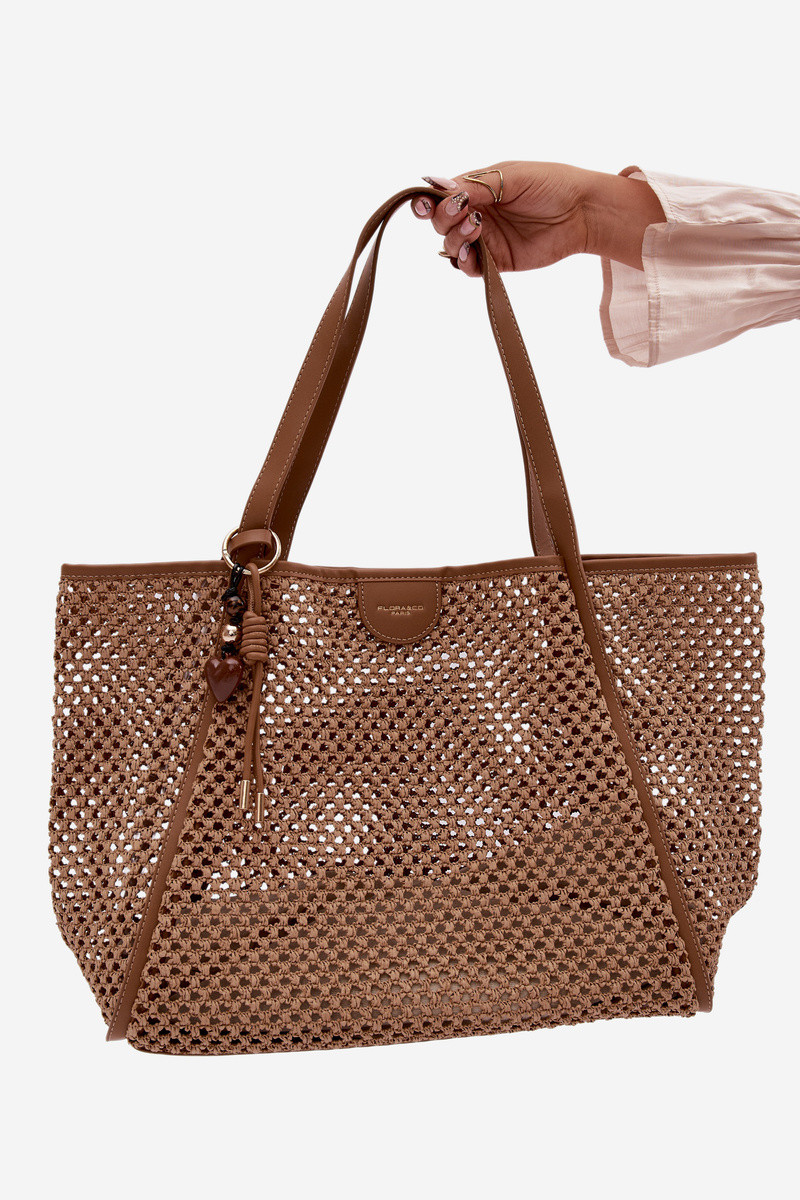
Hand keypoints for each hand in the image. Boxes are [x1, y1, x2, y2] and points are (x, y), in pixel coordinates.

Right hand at [412, 162, 664, 275]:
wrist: (582, 211)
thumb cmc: (550, 183)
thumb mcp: (509, 177)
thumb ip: (473, 185)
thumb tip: (436, 184)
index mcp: (475, 189)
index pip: (440, 197)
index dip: (427, 202)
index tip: (425, 205)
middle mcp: (476, 214)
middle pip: (441, 223)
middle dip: (445, 219)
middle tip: (464, 212)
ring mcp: (486, 239)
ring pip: (452, 246)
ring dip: (456, 239)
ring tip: (476, 229)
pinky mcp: (497, 262)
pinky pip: (470, 268)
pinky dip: (465, 263)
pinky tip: (473, 253)